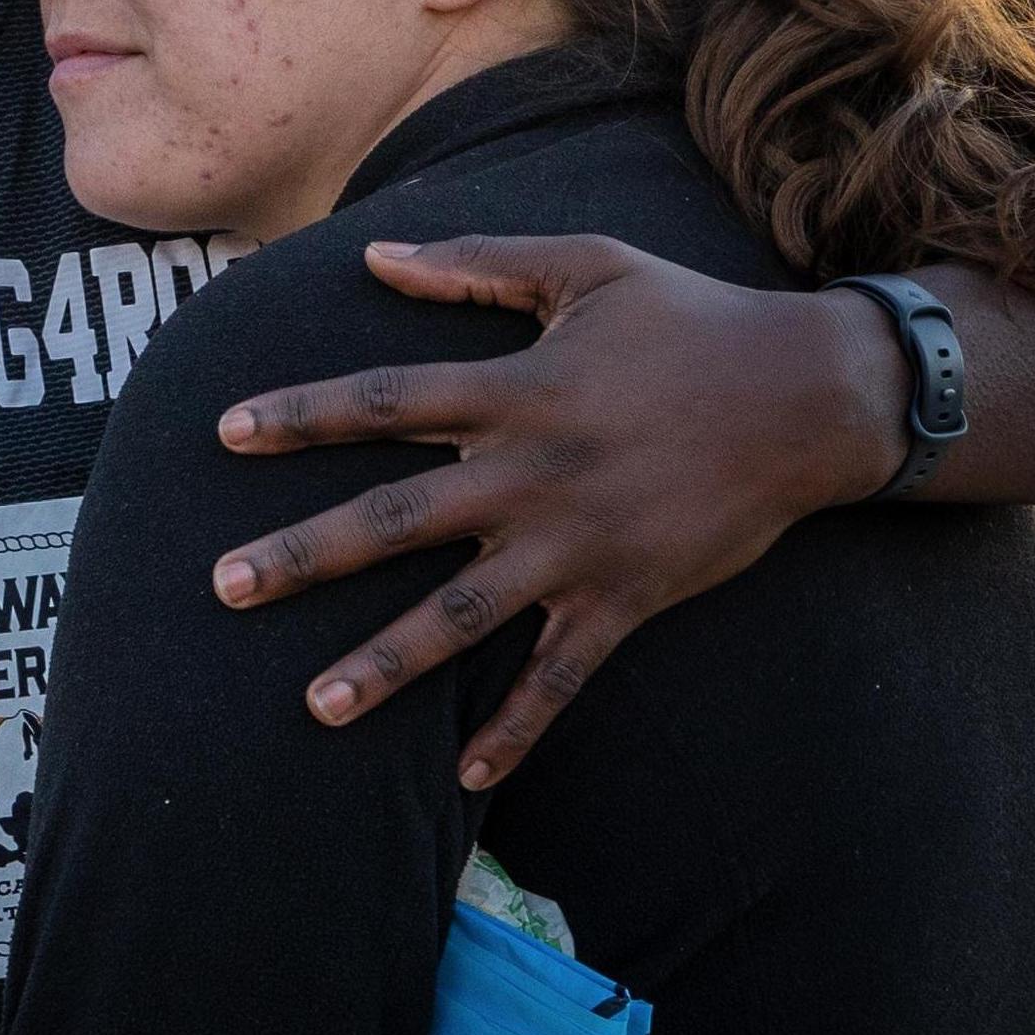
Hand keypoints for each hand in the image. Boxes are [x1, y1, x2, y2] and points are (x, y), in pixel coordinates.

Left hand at [210, 236, 901, 790]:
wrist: (809, 396)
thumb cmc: (690, 319)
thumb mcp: (585, 265)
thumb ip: (476, 261)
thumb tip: (376, 254)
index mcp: (517, 388)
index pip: (383, 402)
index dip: (301, 416)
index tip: (225, 435)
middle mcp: (534, 471)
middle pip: (396, 517)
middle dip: (306, 553)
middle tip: (224, 583)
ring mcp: (580, 544)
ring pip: (462, 614)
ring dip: (385, 663)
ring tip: (314, 705)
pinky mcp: (627, 598)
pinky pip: (561, 677)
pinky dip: (517, 731)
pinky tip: (466, 780)